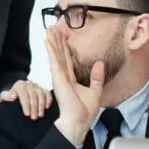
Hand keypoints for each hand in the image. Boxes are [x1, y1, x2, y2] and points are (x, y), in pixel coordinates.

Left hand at [0, 79, 52, 119]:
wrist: (13, 102)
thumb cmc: (9, 101)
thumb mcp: (3, 99)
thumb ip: (5, 96)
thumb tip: (13, 96)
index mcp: (19, 85)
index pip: (23, 92)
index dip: (25, 104)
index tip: (27, 114)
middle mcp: (28, 84)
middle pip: (33, 94)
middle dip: (34, 107)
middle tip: (33, 118)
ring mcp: (37, 87)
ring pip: (41, 94)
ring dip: (41, 106)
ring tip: (39, 115)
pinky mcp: (43, 90)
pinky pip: (48, 94)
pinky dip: (48, 100)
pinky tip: (46, 108)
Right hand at [44, 27, 104, 145]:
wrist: (78, 120)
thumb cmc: (84, 111)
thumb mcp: (95, 91)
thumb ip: (96, 77)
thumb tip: (100, 63)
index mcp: (71, 79)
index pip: (68, 59)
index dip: (65, 48)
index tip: (63, 37)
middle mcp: (63, 76)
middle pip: (60, 54)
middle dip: (57, 41)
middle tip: (54, 28)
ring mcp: (59, 76)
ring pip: (56, 54)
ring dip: (52, 41)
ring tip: (50, 29)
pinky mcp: (58, 77)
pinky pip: (54, 60)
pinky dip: (51, 50)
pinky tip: (48, 41)